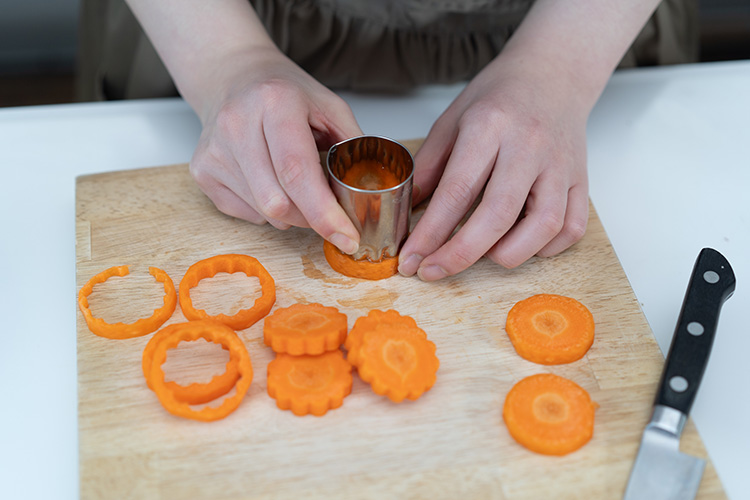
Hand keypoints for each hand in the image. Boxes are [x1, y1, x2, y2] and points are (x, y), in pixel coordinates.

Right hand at [189, 47, 362, 253]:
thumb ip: (352, 146)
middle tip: (327, 209)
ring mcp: (214, 150)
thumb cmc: (284, 92)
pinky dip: (268, 211)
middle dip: (311, 218)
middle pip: (278, 202)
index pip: (297, 171)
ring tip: (295, 185)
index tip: (347, 237)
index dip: (324, 213)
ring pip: (264, 213)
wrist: (233, 77)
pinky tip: (270, 183)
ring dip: (292, 215)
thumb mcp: (329, 106)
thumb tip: (368, 195)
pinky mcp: (202, 171)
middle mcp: (237, 124)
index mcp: (275, 102)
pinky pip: (247, 214)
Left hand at [398, 58, 589, 279]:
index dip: (430, 233)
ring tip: (482, 253)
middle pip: (498, 215)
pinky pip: (571, 228)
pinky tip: (520, 243)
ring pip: (544, 226)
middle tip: (432, 272)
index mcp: (490, 126)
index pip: (457, 190)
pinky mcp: (582, 179)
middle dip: (460, 254)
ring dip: (508, 253)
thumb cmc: (500, 97)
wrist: (553, 72)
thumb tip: (408, 214)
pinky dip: (545, 248)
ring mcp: (561, 165)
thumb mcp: (452, 120)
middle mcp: (529, 146)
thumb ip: (429, 166)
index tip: (410, 259)